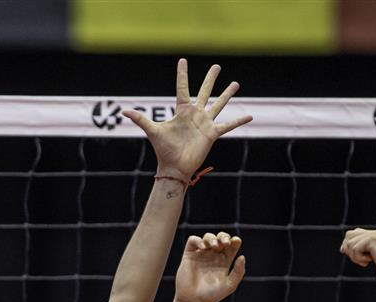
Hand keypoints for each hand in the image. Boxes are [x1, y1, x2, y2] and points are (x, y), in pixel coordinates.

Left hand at [123, 59, 251, 178]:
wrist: (174, 167)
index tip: (183, 60)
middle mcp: (195, 114)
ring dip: (227, 94)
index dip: (182, 74)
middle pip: (204, 91)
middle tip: (217, 65)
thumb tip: (124, 111)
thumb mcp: (153, 131)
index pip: (182, 88)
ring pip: (218, 104)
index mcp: (181, 111)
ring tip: (236, 83)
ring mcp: (205, 123)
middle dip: (210, 78)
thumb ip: (141, 119)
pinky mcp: (213, 133)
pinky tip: (251, 116)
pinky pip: (228, 125)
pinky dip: (239, 121)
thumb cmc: (163, 150)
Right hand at [174, 232, 245, 301]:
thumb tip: (242, 256)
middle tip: (225, 243)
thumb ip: (238, 272)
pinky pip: (193, 240)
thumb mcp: (229, 285)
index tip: (236, 242)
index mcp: (224, 261)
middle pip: (220, 238)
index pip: (231, 246)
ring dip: (212, 238)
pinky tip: (202, 247)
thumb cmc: (212, 295)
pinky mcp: (189, 255)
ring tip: (214, 246)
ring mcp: (201, 255)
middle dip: (224, 236)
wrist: (193, 300)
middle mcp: (213, 256)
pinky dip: (198, 240)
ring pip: (208, 237)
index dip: (235, 240)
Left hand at [340, 228, 375, 286]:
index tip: (351, 255)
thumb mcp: (369, 258)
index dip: (347, 245)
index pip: (352, 234)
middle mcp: (373, 233)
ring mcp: (373, 235)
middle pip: (348, 235)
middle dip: (348, 249)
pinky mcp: (372, 239)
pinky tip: (370, 261)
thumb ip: (359, 250)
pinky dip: (359, 258)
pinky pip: (355, 248)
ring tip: (365, 262)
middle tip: (358, 259)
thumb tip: (342, 248)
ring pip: (350, 244)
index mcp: (373, 235)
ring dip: (354, 257)